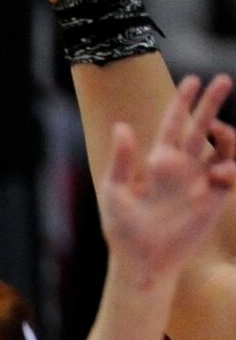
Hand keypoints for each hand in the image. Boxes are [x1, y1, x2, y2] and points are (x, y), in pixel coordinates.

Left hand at [96, 73, 235, 285]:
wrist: (142, 260)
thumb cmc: (122, 229)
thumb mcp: (115, 191)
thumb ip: (121, 160)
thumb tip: (121, 126)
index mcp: (159, 161)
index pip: (174, 125)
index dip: (183, 102)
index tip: (192, 80)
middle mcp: (183, 167)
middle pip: (202, 127)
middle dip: (212, 103)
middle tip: (224, 79)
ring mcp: (201, 181)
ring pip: (224, 147)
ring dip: (227, 135)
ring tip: (220, 132)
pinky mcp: (215, 198)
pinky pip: (231, 173)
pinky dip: (229, 168)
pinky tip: (219, 174)